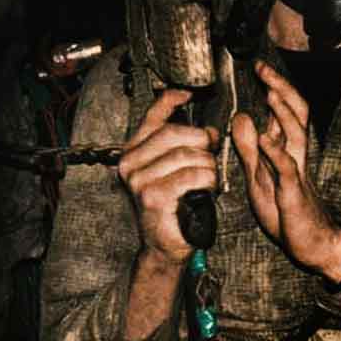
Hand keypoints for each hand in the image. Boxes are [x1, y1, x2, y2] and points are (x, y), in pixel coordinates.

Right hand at [117, 88, 219, 267]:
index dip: (171, 100)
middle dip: (202, 141)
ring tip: (207, 180)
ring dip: (208, 167)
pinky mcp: (152, 196)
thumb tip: (200, 119)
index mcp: (133, 152)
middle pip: (175, 133)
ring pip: (188, 155)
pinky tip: (204, 192)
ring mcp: (138, 180)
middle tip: (211, 153)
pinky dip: (207, 182)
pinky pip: (192, 175)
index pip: (152, 117)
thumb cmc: (173, 207)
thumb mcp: (174, 169)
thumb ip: (179, 142)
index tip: (188, 94)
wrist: (164, 246)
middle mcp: (129, 163)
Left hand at [230, 60, 340, 283]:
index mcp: (286, 150)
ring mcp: (297, 172)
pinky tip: (265, 138)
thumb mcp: (259, 176)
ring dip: (284, 112)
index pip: (284, 110)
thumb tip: (240, 118)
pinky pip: (288, 167)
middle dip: (282, 88)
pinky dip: (276, 151)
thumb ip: (249, 149)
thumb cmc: (286, 210)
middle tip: (265, 70)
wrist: (313, 244)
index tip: (259, 68)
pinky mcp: (294, 192)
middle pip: (296, 113)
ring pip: (297, 134)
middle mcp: (295, 155)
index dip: (274, 87)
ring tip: (271, 91)